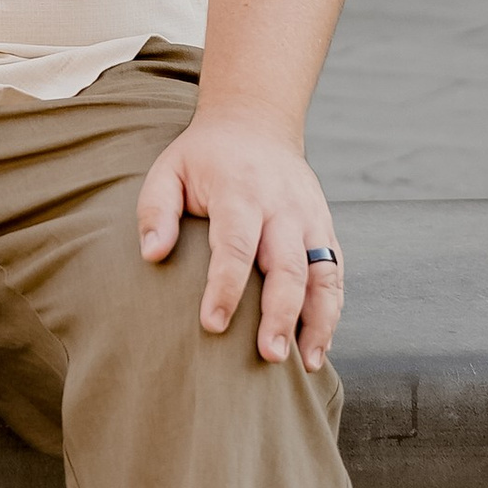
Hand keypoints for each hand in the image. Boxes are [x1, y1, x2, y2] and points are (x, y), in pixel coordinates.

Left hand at [135, 104, 343, 370]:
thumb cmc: (204, 158)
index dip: (226, 287)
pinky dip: (331, 310)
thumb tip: (152, 254)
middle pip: (288, 266)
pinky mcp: (326, 228)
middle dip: (281, 314)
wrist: (256, 123)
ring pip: (323, 274)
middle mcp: (283, 207)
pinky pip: (335, 273)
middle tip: (269, 356)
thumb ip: (157, 210)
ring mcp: (311, 218)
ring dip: (319, 321)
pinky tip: (319, 345)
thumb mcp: (170, 170)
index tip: (212, 325)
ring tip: (308, 364)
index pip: (236, 245)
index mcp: (241, 191)